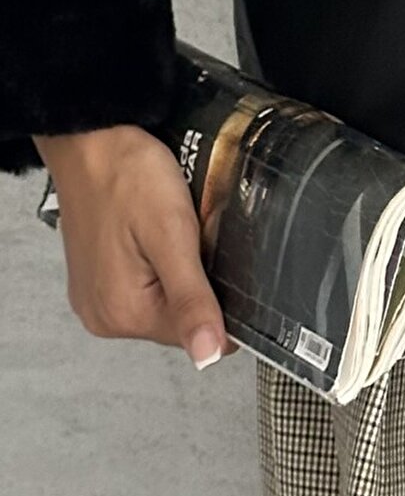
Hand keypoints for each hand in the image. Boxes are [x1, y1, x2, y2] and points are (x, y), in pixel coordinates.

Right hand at [35, 126, 240, 369]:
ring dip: (180, 271)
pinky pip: (146, 285)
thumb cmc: (126, 176)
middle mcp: (105, 316)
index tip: (215, 258)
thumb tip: (208, 356)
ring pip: (166, 300)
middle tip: (191, 236)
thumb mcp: (172, 236)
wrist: (92, 139)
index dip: (222, 299)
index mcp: (124, 314)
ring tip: (172, 231)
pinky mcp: (99, 279)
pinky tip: (156, 236)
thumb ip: (192, 299)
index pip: (200, 334)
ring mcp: (98, 298)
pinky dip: (160, 264)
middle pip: (182, 318)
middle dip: (199, 281)